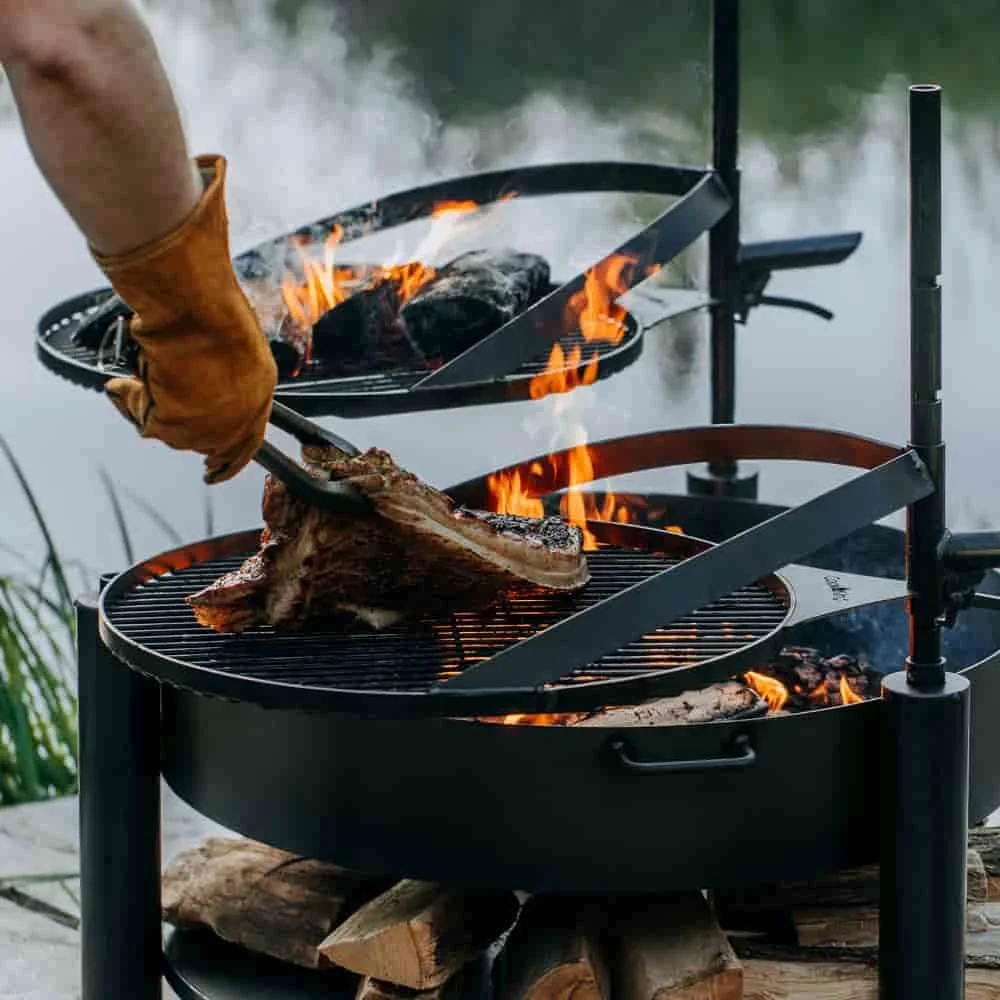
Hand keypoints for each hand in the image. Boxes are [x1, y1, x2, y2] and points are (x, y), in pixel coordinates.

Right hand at [95, 155, 277, 482]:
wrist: (193, 292)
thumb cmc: (211, 294)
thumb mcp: (228, 323)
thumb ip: (222, 343)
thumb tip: (225, 285)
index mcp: (263, 386)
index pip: (252, 436)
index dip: (232, 454)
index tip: (216, 468)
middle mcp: (246, 411)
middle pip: (208, 440)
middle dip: (181, 427)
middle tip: (154, 409)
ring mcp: (216, 421)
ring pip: (175, 432)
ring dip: (152, 404)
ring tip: (144, 373)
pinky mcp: (182, 423)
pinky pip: (147, 422)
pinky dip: (131, 400)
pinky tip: (126, 381)